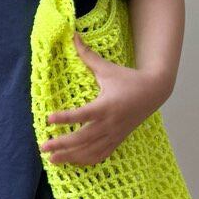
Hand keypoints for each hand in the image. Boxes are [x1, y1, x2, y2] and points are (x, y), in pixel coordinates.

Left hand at [39, 34, 169, 165]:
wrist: (154, 92)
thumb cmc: (129, 78)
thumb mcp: (108, 68)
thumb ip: (88, 56)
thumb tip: (73, 36)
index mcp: (107, 105)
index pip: (83, 114)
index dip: (66, 118)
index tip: (48, 118)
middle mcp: (110, 123)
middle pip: (83, 138)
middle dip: (62, 144)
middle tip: (43, 146)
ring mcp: (115, 134)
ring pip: (90, 150)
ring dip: (70, 156)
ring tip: (52, 160)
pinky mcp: (118, 140)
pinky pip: (101, 155)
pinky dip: (86, 160)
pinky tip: (72, 162)